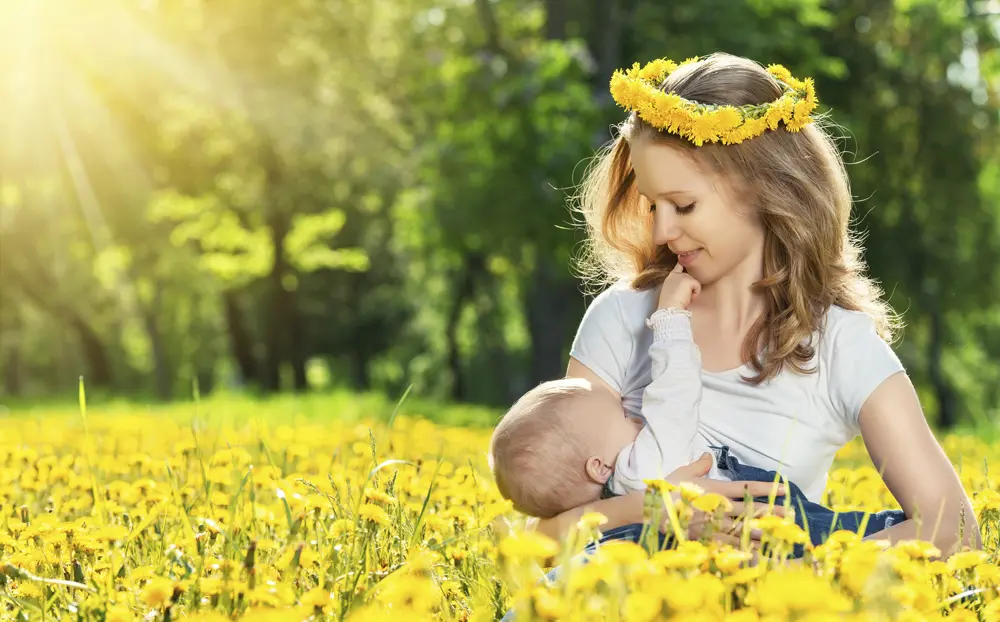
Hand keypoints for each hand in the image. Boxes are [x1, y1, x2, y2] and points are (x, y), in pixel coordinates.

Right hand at [658, 262, 701, 309]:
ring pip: (695, 282)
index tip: (683, 261)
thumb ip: (676, 285)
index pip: (678, 266)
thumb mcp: (670, 291)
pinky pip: (698, 286)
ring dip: (692, 291)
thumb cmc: (669, 304)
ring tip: (685, 298)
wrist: (669, 308)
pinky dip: (695, 294)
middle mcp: (676, 274)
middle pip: (690, 277)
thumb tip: (684, 288)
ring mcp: (683, 276)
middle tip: (684, 296)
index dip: (682, 265)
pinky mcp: (689, 280)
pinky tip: (688, 298)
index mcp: (670, 277)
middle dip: (690, 286)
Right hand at [661, 453, 786, 545]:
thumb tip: (708, 456)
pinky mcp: (706, 538)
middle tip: (790, 516)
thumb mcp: (682, 472)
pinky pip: (729, 544)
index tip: (783, 489)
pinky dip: (744, 548)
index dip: (766, 488)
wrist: (650, 509)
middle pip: (750, 510)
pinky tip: (757, 551)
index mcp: (715, 489)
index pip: (746, 488)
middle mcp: (718, 506)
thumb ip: (699, 465)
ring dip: (762, 531)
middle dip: (771, 512)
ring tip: (780, 534)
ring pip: (743, 529)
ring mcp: (713, 524)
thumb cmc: (667, 489)